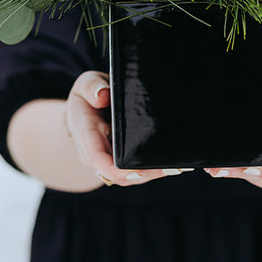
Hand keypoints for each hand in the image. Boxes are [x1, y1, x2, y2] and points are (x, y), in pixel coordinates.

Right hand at [65, 71, 183, 187]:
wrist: (81, 116)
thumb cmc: (85, 100)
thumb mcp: (83, 85)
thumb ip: (91, 86)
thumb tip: (103, 96)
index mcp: (87, 137)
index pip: (98, 160)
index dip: (117, 169)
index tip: (137, 169)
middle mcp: (98, 157)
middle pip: (122, 175)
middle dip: (146, 173)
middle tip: (172, 166)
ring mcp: (111, 163)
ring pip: (133, 176)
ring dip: (155, 173)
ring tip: (180, 165)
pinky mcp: (124, 163)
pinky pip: (139, 171)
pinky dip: (156, 168)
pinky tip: (176, 163)